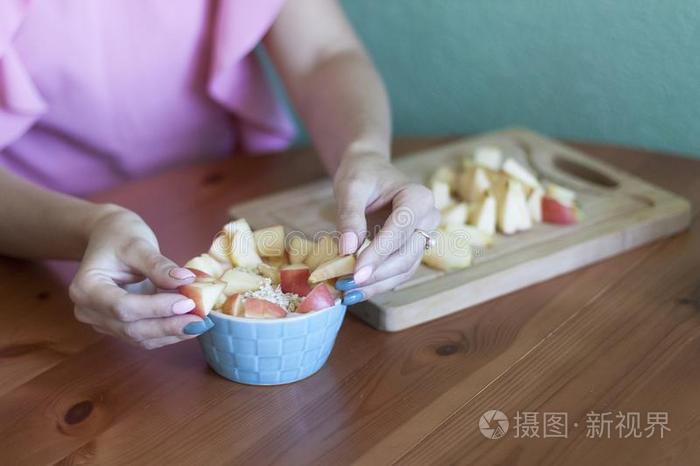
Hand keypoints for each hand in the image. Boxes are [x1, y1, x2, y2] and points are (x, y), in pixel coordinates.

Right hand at [69, 206, 211, 348]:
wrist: (107, 237)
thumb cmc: (119, 235)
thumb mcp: (138, 244)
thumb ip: (158, 265)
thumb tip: (186, 280)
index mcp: (85, 288)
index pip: (122, 307)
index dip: (156, 308)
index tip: (187, 302)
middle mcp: (88, 310)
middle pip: (130, 328)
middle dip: (168, 326)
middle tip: (201, 320)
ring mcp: (101, 321)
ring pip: (139, 337)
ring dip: (172, 333)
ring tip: (201, 324)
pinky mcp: (117, 326)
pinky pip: (143, 336)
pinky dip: (168, 332)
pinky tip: (190, 325)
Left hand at [332, 151, 439, 303]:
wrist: (370, 172)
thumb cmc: (362, 174)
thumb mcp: (350, 188)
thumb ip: (350, 216)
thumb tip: (347, 249)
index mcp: (418, 198)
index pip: (400, 230)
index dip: (378, 253)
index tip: (356, 272)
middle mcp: (428, 219)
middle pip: (406, 255)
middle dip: (377, 273)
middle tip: (346, 284)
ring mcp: (423, 236)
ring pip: (404, 269)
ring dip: (377, 284)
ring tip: (347, 292)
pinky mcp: (412, 250)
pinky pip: (399, 272)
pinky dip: (378, 283)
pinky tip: (356, 291)